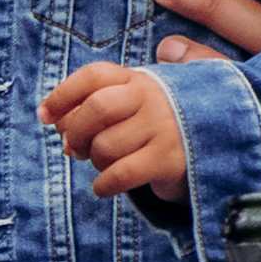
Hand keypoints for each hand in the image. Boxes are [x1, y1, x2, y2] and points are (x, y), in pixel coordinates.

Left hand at [42, 60, 188, 200]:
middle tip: (74, 148)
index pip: (94, 76)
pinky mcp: (170, 160)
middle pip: (97, 108)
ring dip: (95, 162)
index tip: (44, 116)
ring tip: (103, 165)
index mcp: (139, 79)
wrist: (216, 145)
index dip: (63, 95)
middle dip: (76, 132)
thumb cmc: (157, 125)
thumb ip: (96, 103)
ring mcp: (164, 128)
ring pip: (106, 145)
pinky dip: (104, 184)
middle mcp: (153, 97)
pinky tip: (104, 186)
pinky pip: (122, 173)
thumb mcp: (134, 104)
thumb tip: (57, 122)